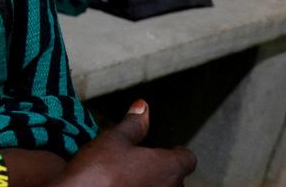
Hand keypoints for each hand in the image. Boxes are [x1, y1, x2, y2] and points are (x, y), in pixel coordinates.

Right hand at [49, 100, 195, 186]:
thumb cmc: (98, 172)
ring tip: (127, 176)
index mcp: (169, 168)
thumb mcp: (114, 139)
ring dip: (149, 182)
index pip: (187, 159)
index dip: (176, 152)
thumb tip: (142, 107)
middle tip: (139, 162)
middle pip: (175, 178)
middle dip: (161, 169)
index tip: (167, 149)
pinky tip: (120, 186)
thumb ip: (134, 125)